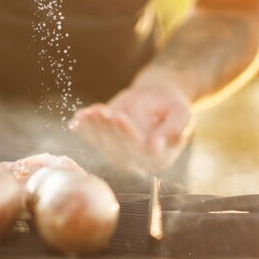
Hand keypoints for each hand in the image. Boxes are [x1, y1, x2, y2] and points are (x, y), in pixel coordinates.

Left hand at [70, 81, 194, 173]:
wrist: (158, 98)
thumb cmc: (172, 106)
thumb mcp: (182, 114)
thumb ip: (174, 130)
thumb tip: (156, 146)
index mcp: (157, 158)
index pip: (139, 147)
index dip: (127, 132)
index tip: (118, 116)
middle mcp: (136, 160)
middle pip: (118, 146)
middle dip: (107, 128)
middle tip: (101, 112)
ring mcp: (119, 152)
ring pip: (103, 142)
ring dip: (94, 127)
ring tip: (92, 111)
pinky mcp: (106, 142)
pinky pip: (92, 136)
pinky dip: (84, 128)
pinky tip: (77, 119)